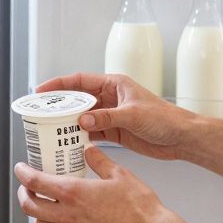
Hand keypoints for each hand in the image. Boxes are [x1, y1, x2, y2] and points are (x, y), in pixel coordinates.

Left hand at [15, 146, 182, 222]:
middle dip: (23, 194)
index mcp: (75, 193)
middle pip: (29, 206)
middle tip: (27, 186)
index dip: (23, 173)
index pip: (36, 182)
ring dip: (35, 213)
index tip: (21, 168)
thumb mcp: (120, 174)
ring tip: (41, 204)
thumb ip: (99, 160)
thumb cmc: (140, 209)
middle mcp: (69, 216)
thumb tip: (88, 150)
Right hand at [36, 73, 194, 160]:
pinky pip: (92, 132)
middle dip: (59, 105)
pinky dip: (80, 136)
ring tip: (50, 129)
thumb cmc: (164, 118)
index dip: (59, 84)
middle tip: (40, 113)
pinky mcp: (115, 131)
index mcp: (114, 84)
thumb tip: (82, 120)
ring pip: (83, 116)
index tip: (41, 91)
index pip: (80, 80)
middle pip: (78, 99)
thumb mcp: (133, 115)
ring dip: (68, 122)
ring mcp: (112, 115)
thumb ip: (107, 117)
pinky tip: (69, 142)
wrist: (182, 138)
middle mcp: (110, 97)